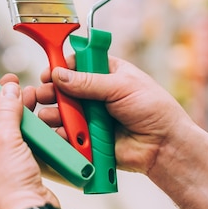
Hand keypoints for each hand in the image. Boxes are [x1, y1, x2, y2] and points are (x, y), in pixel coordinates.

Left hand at [0, 79, 58, 208]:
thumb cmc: (3, 187)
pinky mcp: (10, 179)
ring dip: (18, 119)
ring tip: (30, 99)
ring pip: (3, 139)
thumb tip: (9, 91)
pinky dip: (26, 138)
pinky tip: (37, 122)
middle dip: (3, 107)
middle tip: (15, 89)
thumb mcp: (4, 138)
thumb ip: (7, 110)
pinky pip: (16, 152)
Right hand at [36, 55, 191, 174]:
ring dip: (53, 112)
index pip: (78, 63)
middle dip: (52, 90)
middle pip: (65, 88)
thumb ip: (89, 82)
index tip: (51, 70)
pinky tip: (59, 133)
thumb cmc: (154, 109)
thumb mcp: (121, 86)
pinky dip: (62, 134)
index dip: (63, 66)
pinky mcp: (88, 137)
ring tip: (48, 115)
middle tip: (43, 93)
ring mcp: (91, 116)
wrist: (164, 146)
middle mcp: (96, 93)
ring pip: (64, 111)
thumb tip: (60, 75)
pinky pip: (69, 134)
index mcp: (107, 73)